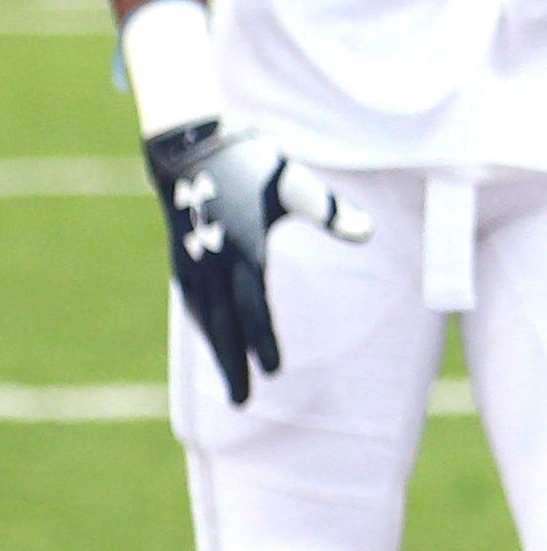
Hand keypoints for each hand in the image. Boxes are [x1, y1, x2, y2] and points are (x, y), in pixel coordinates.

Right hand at [144, 119, 369, 406]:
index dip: (263, 339)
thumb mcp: (293, 183)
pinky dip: (202, 330)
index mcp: (244, 249)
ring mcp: (193, 263)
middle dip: (233, 365)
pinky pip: (192, 304)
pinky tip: (211, 342)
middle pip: (223, 325)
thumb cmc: (250, 165)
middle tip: (243, 402)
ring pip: (204, 319)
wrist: (192, 148)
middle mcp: (214, 263)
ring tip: (229, 385)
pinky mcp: (182, 259)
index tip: (275, 371)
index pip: (253, 306)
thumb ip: (328, 211)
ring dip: (217, 354)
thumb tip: (367, 234)